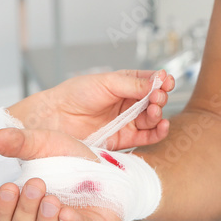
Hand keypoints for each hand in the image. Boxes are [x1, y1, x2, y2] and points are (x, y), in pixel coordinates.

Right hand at [0, 127, 120, 220]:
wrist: (104, 163)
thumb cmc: (68, 161)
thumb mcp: (43, 145)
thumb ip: (20, 143)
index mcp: (22, 208)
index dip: (1, 209)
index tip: (8, 187)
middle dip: (26, 209)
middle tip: (35, 184)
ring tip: (50, 200)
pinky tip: (68, 213)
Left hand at [7, 69, 173, 148]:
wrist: (55, 118)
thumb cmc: (76, 94)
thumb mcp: (107, 83)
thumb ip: (134, 84)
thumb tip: (159, 80)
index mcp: (126, 84)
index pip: (151, 81)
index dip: (162, 81)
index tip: (166, 81)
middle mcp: (129, 103)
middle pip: (155, 101)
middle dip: (160, 98)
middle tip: (157, 97)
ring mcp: (127, 121)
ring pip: (153, 119)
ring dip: (159, 114)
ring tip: (155, 111)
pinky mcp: (124, 139)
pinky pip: (147, 137)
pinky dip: (158, 133)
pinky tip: (162, 126)